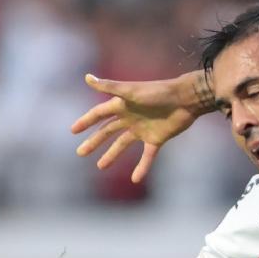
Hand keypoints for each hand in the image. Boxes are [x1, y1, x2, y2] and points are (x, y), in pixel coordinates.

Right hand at [70, 72, 210, 183]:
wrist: (185, 99)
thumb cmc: (158, 92)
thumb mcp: (131, 91)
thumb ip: (109, 87)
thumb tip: (87, 77)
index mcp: (122, 105)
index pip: (98, 114)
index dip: (86, 122)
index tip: (73, 130)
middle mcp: (130, 117)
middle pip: (107, 132)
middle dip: (94, 142)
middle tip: (80, 153)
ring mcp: (142, 129)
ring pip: (122, 144)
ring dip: (111, 155)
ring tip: (100, 166)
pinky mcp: (156, 139)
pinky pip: (147, 156)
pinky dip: (142, 167)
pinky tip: (136, 179)